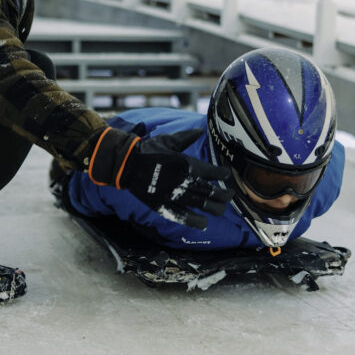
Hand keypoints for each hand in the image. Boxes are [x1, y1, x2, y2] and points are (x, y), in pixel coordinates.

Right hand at [87, 128, 232, 228]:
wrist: (125, 163)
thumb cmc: (148, 150)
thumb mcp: (168, 140)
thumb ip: (186, 137)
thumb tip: (200, 131)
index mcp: (184, 163)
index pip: (210, 172)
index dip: (222, 175)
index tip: (227, 176)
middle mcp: (181, 180)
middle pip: (209, 191)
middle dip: (223, 195)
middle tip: (229, 196)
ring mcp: (172, 194)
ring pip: (199, 205)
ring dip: (214, 208)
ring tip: (221, 209)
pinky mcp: (161, 205)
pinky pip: (181, 216)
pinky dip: (194, 221)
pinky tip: (203, 223)